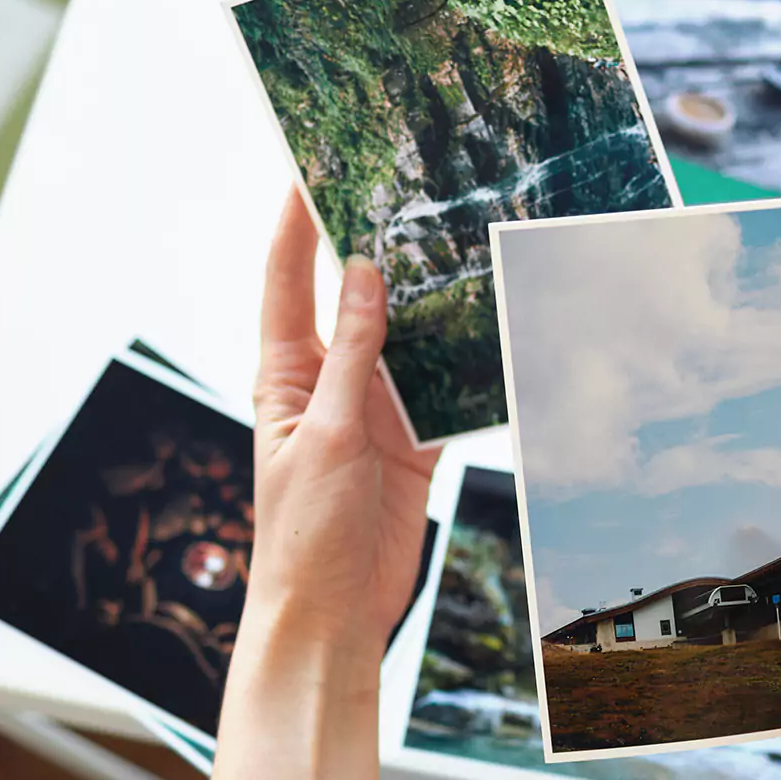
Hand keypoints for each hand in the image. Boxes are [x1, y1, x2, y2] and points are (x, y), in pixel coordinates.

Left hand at [247, 188, 437, 649]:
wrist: (335, 611)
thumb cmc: (303, 531)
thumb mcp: (323, 434)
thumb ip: (349, 356)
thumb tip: (362, 275)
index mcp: (287, 375)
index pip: (287, 283)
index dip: (295, 226)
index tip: (309, 168)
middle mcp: (332, 382)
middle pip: (353, 299)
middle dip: (374, 248)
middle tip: (406, 192)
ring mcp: (377, 410)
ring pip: (409, 339)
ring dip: (430, 304)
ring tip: (461, 247)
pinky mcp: (416, 441)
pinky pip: (447, 390)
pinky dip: (469, 365)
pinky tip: (493, 330)